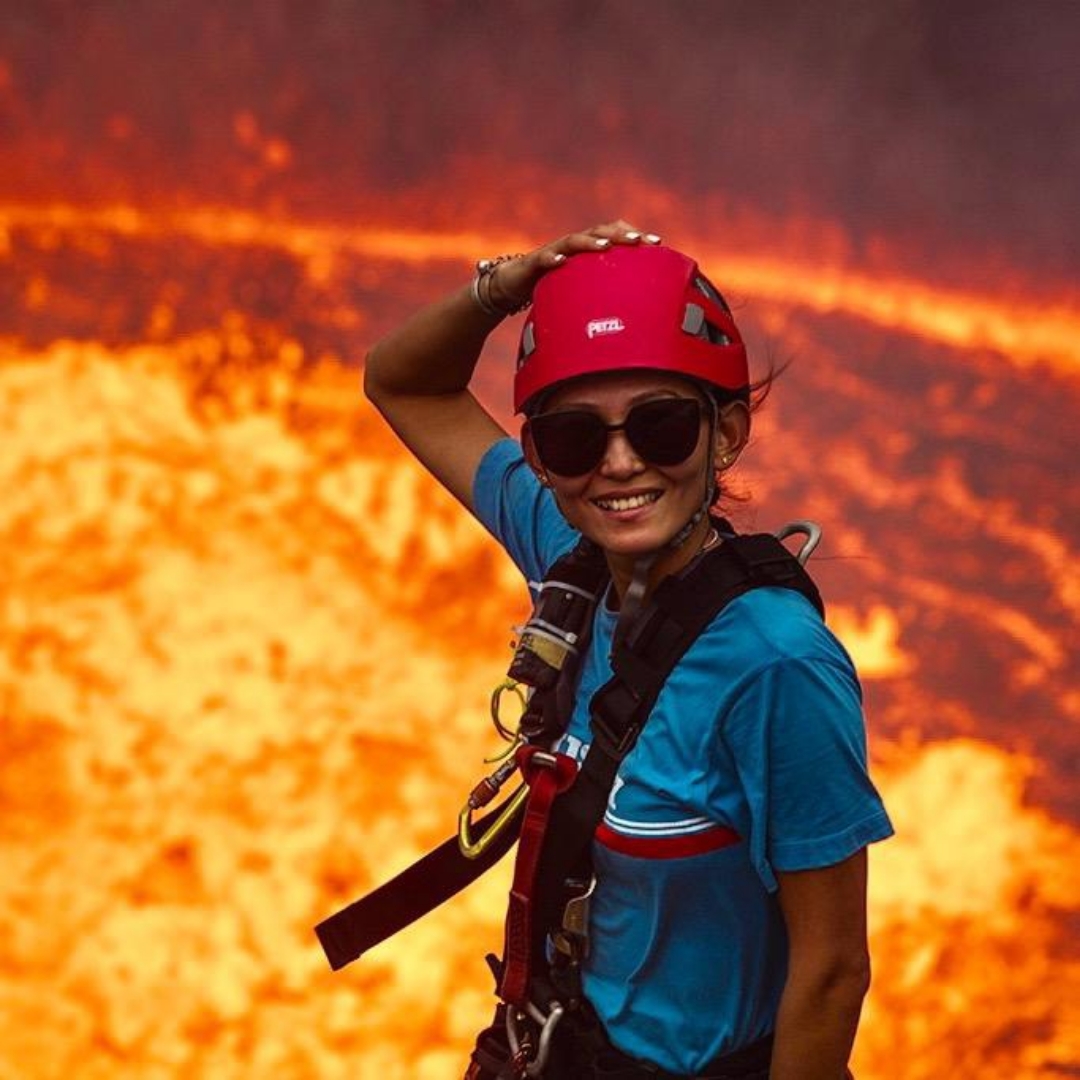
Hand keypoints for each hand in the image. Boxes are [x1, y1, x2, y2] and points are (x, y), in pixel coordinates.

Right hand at [488, 220, 660, 312]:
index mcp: (588, 250)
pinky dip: (552, 258)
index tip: (657, 244)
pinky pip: (543, 258)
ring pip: (574, 240)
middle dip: (620, 234)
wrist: (514, 284)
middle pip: (600, 232)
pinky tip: (560, 261)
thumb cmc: (552, 287)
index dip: (635, 235)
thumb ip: (604, 296)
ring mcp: (554, 251)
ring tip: (605, 246)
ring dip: (590, 242)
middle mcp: (573, 246)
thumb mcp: (583, 292)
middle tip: (638, 242)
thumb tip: (635, 318)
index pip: (615, 234)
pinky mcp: (534, 262)